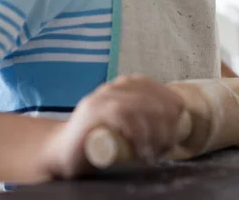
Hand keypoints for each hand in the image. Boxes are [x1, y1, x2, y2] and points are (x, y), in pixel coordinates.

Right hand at [50, 75, 184, 177]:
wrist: (61, 151)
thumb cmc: (98, 140)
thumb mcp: (127, 123)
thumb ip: (145, 115)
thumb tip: (177, 121)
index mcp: (126, 86)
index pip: (160, 90)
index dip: (172, 111)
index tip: (174, 134)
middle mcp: (116, 86)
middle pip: (154, 99)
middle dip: (167, 126)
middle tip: (165, 148)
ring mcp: (103, 97)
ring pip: (141, 106)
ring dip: (154, 132)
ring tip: (153, 152)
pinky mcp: (93, 111)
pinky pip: (123, 115)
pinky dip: (138, 133)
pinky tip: (140, 150)